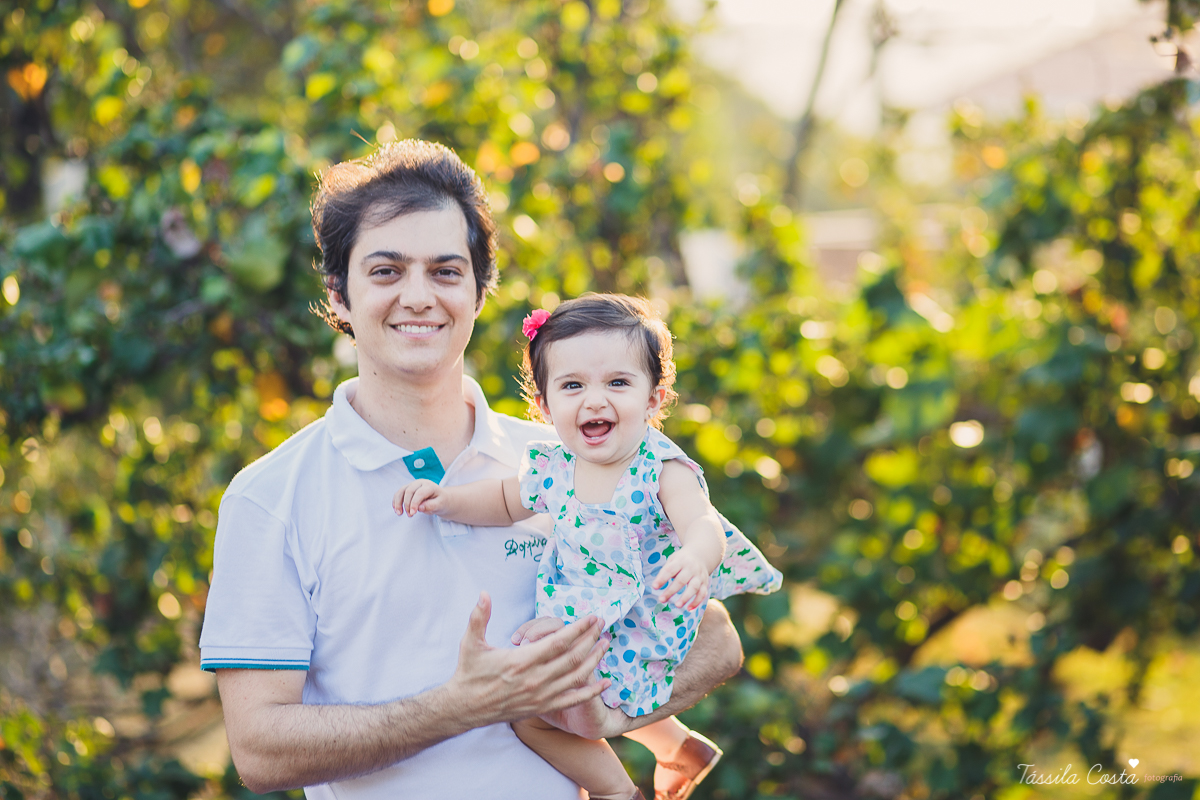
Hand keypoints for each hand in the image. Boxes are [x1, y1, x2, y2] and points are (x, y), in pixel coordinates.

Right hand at [393, 479, 442, 516]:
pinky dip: (396, 501)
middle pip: (409, 491)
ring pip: (401, 491)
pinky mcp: (407, 488)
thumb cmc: (440, 501)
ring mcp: (413, 485)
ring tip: (399, 513)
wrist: (440, 498)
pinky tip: (396, 510)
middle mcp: (420, 483)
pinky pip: (399, 493)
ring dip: (398, 502)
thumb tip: (419, 508)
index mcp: (429, 486)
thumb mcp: (440, 505)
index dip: (414, 503)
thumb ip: (431, 506)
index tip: (412, 513)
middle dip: (407, 504)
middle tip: (410, 515)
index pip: (420, 493)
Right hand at [446, 593, 612, 727]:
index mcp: (522, 661)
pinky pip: (573, 700)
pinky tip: (606, 683)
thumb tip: (483, 593)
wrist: (464, 708)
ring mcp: (541, 695)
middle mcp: (535, 679)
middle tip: (603, 624)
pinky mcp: (542, 707)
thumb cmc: (469, 673)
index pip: (559, 641)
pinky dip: (592, 691)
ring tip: (605, 644)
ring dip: (594, 660)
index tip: (592, 617)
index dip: (579, 628)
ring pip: (577, 677)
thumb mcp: (471, 642)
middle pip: (573, 656)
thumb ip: (479, 617)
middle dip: (591, 638)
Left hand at [652, 547, 710, 609]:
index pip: (670, 570)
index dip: (662, 578)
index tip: (654, 587)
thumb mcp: (673, 560)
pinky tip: (689, 609)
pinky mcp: (704, 584)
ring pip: (694, 587)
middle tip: (661, 600)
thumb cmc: (681, 560)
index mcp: (681, 561)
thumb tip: (657, 585)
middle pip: (681, 580)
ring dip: (686, 597)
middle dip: (671, 591)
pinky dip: (697, 602)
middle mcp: (691, 568)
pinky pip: (702, 594)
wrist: (700, 556)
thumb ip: (666, 571)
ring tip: (677, 605)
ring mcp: (699, 576)